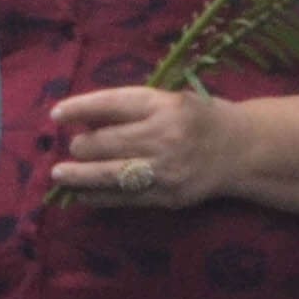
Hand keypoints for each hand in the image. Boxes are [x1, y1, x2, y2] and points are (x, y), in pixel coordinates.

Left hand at [46, 85, 231, 210]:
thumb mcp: (171, 100)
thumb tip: (86, 120)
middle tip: (71, 148)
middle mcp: (163, 136)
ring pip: (110, 174)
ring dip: (79, 176)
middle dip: (81, 146)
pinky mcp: (167, 196)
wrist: (241, 150)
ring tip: (60, 175)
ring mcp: (165, 169)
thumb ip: (133, 108)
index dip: (79, 108)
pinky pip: (124, 198)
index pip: (111, 104)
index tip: (56, 114)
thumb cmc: (201, 118)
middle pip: (106, 142)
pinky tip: (83, 194)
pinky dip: (99, 196)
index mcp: (163, 105)